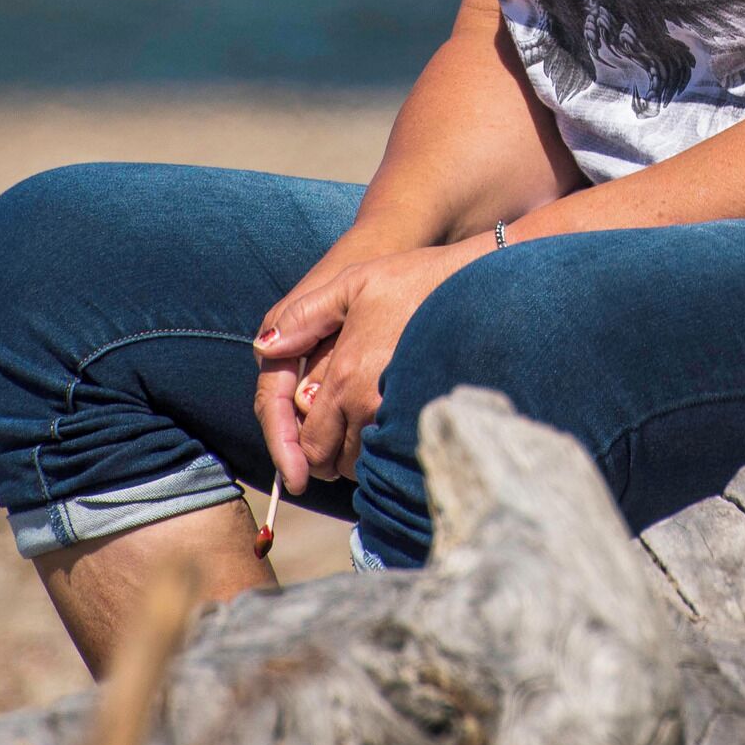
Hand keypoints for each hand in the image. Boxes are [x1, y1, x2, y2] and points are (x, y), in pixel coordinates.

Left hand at [253, 235, 496, 488]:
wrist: (479, 284)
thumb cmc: (414, 280)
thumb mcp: (353, 285)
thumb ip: (305, 317)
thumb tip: (265, 348)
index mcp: (346, 378)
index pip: (312, 444)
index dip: (302, 454)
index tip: (305, 454)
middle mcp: (371, 405)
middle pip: (337, 464)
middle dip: (328, 460)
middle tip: (331, 442)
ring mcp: (403, 413)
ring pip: (368, 464)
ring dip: (357, 457)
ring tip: (359, 434)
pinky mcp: (430, 415)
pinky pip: (398, 453)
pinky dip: (386, 451)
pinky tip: (389, 430)